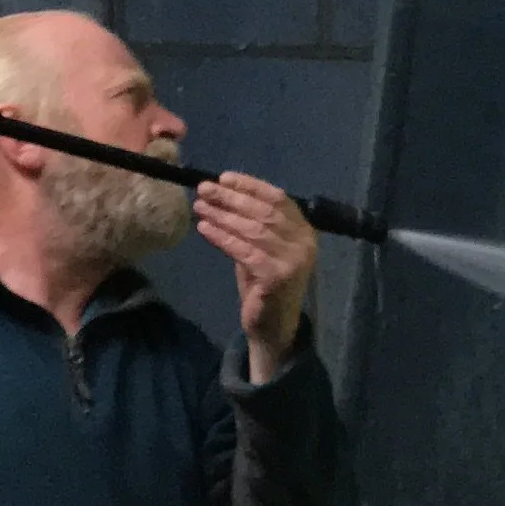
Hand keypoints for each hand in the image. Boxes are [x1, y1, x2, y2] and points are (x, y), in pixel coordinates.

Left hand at [193, 172, 316, 378]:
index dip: (250, 185)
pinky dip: (222, 237)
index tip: (223, 177)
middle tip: (204, 189)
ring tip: (200, 206)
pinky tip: (204, 229)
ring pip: (252, 229)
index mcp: (304, 231)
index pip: (278, 198)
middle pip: (264, 211)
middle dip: (231, 198)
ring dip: (222, 215)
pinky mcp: (277, 276)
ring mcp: (293, 260)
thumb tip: (220, 194)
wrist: (273, 328)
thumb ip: (250, 225)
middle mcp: (304, 243)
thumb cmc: (264, 286)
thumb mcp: (260, 249)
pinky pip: (244, 250)